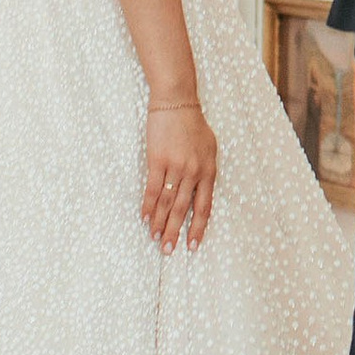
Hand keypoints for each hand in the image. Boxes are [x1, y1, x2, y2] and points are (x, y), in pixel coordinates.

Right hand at [142, 100, 217, 251]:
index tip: (192, 246)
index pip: (204, 207)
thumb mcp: (210, 148)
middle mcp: (194, 172)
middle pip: (183, 209)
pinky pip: (152, 188)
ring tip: (155, 238)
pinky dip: (147, 205)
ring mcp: (175, 167)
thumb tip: (201, 192)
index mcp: (209, 171)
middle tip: (169, 250)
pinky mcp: (157, 160)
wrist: (177, 103)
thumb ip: (206, 171)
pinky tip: (144, 218)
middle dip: (175, 232)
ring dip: (159, 222)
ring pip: (167, 202)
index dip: (198, 228)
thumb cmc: (193, 125)